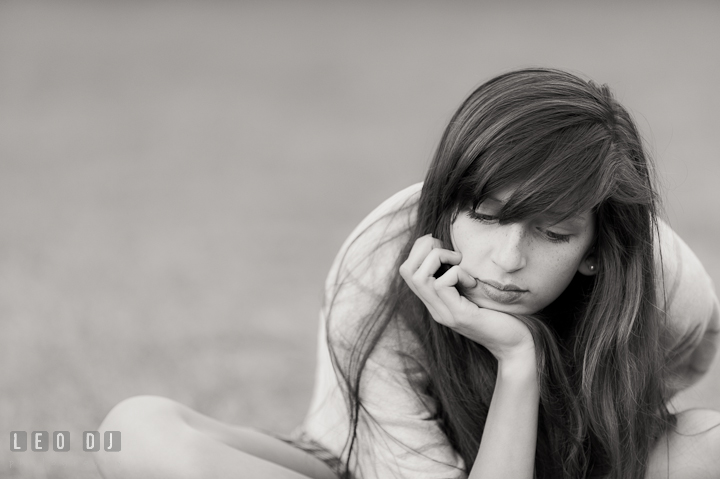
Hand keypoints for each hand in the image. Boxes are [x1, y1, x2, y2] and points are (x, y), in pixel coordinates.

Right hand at [399, 234, 534, 363]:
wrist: (516, 346)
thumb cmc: (501, 315)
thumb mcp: (475, 291)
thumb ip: (462, 277)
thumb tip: (457, 249)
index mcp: (435, 301)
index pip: (407, 270)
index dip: (420, 249)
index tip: (445, 246)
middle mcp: (434, 308)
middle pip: (406, 270)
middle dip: (423, 249)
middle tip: (450, 251)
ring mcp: (444, 313)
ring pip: (419, 277)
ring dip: (438, 258)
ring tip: (459, 261)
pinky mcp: (459, 316)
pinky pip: (442, 285)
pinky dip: (457, 273)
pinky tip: (473, 282)